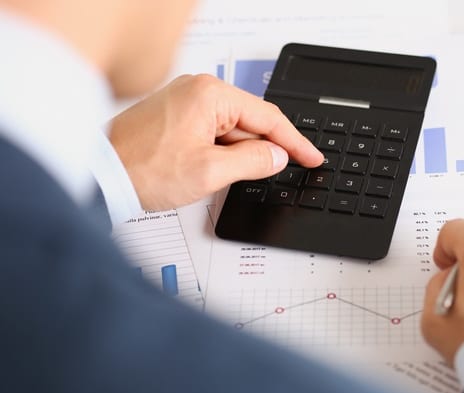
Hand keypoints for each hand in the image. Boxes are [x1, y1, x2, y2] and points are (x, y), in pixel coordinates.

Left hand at [109, 74, 323, 209]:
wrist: (99, 176)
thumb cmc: (142, 170)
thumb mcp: (210, 172)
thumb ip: (253, 161)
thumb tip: (277, 156)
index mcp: (209, 95)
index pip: (267, 117)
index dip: (295, 142)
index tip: (312, 158)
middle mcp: (197, 90)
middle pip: (250, 122)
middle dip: (263, 150)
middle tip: (278, 173)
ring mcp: (184, 101)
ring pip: (231, 129)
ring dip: (238, 154)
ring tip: (219, 178)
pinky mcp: (175, 115)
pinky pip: (212, 131)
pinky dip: (221, 151)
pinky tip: (214, 170)